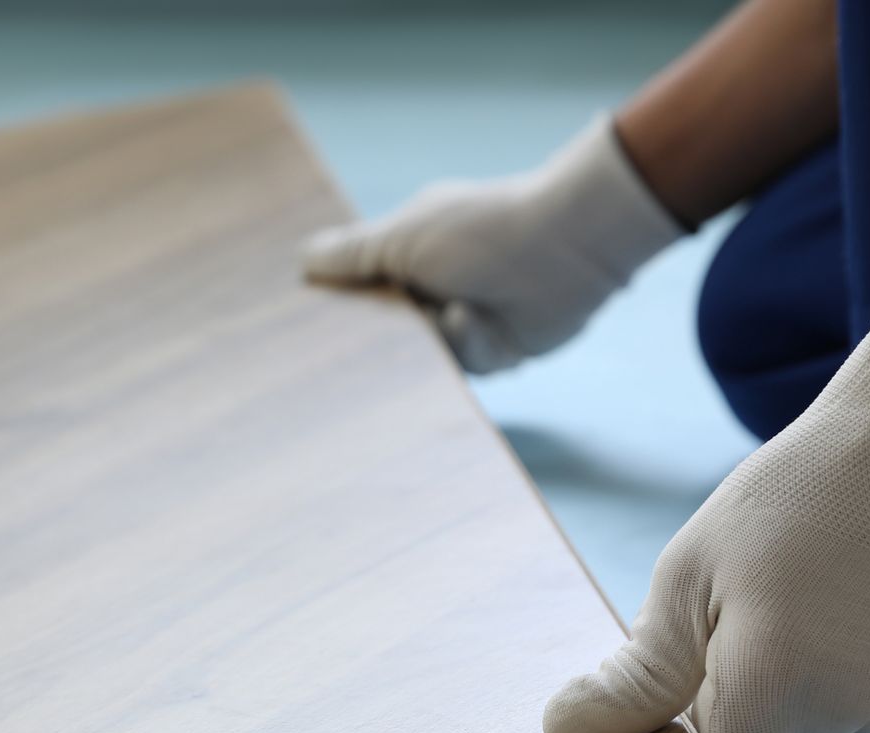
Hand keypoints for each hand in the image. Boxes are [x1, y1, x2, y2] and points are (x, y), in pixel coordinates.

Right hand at [301, 116, 681, 372]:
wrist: (568, 247)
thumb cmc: (483, 231)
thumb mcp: (403, 237)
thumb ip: (353, 254)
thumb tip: (301, 260)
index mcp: (406, 257)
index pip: (357, 291)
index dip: (336, 309)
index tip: (303, 327)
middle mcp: (431, 291)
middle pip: (384, 333)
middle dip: (377, 338)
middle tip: (359, 345)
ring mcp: (463, 323)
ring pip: (422, 357)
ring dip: (432, 336)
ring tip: (447, 308)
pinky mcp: (495, 353)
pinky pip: (463, 365)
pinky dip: (469, 339)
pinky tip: (477, 314)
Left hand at [543, 266, 869, 732]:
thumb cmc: (786, 504)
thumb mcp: (686, 579)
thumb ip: (634, 678)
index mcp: (773, 683)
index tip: (691, 696)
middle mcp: (851, 713)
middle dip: (747, 713)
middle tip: (759, 622)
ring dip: (803, 705)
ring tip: (819, 614)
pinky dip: (855, 698)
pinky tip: (864, 627)